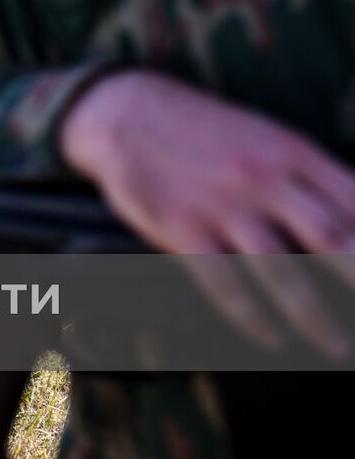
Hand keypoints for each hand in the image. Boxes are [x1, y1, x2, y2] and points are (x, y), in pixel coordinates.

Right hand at [61, 70, 354, 355]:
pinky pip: (223, 282)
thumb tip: (351, 223)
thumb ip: (310, 176)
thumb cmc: (205, 129)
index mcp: (292, 152)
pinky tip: (270, 336)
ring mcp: (222, 205)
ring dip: (315, 316)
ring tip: (338, 347)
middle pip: (333, 239)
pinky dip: (251, 315)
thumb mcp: (266, 136)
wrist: (126, 111)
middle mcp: (264, 178)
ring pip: (282, 269)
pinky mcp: (181, 228)